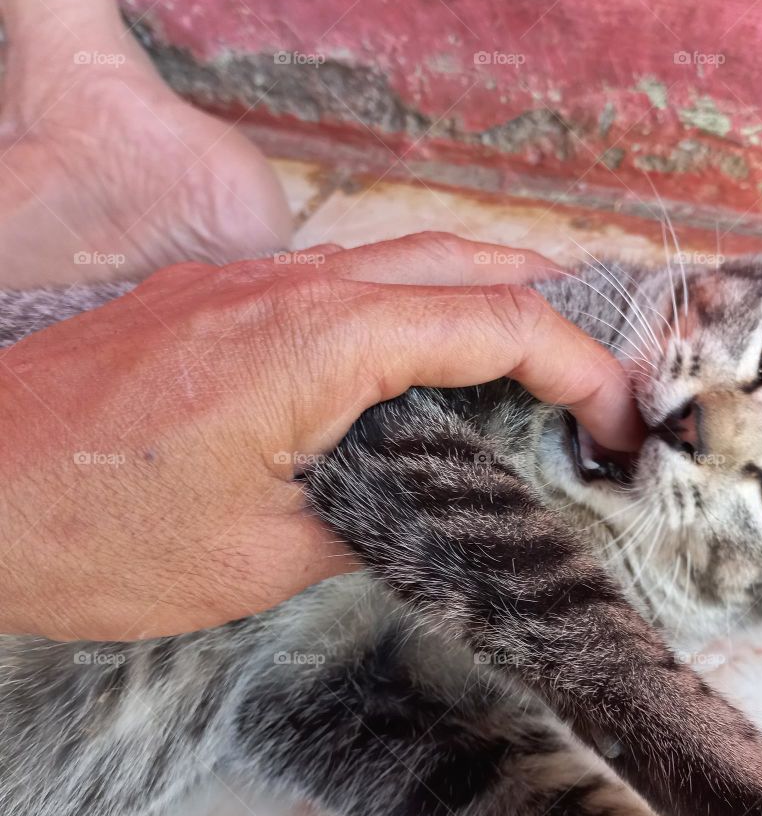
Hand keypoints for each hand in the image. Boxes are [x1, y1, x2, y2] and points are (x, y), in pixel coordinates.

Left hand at [0, 232, 640, 639]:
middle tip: (600, 365)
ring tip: (538, 344)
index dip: (577, 366)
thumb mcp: (260, 558)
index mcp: (316, 344)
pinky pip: (343, 280)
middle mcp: (292, 287)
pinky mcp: (219, 298)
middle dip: (549, 304)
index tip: (617, 420)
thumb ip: (371, 519)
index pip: (491, 324)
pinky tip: (422, 351)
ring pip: (404, 258)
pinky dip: (411, 305)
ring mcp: (251, 282)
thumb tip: (430, 509)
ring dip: (483, 292)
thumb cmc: (89, 532)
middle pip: (462, 260)